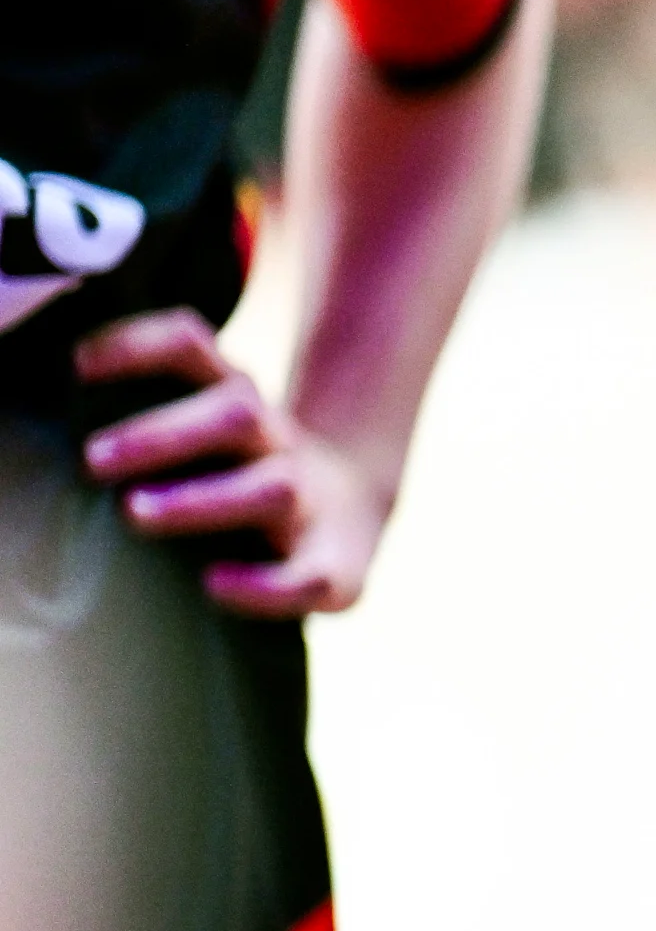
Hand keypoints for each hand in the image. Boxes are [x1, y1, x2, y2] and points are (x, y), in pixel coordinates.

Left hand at [76, 309, 394, 616]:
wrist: (349, 514)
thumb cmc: (239, 472)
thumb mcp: (206, 426)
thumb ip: (141, 418)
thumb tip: (29, 423)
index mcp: (236, 401)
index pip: (192, 347)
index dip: (137, 345)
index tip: (78, 365)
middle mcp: (276, 441)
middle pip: (236, 416)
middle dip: (163, 435)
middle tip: (93, 460)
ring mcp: (308, 502)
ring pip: (270, 487)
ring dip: (200, 500)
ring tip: (135, 512)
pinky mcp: (331, 569)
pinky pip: (305, 576)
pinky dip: (260, 584)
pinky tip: (214, 585)